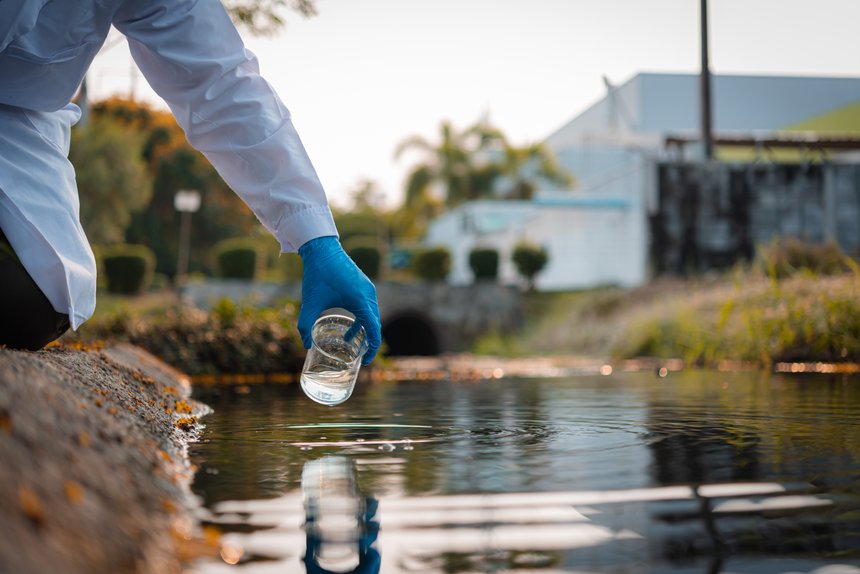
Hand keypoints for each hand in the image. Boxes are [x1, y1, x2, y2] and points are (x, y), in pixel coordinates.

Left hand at [297, 236, 380, 363]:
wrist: (321, 248)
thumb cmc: (317, 275)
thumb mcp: (310, 302)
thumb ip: (305, 325)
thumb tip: (305, 345)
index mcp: (360, 300)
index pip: (374, 329)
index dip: (371, 348)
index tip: (365, 360)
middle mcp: (368, 294)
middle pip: (374, 323)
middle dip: (368, 341)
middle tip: (359, 356)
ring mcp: (367, 288)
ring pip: (371, 314)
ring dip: (364, 329)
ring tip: (351, 341)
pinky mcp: (363, 284)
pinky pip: (368, 306)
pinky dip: (362, 318)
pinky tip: (350, 325)